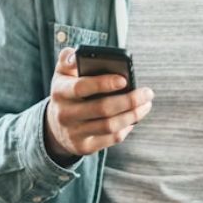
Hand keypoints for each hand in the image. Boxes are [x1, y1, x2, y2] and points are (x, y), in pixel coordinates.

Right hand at [43, 46, 153, 165]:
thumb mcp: (62, 73)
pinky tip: (134, 118)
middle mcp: (65, 114)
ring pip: (110, 126)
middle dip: (129, 100)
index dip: (103, 83)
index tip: (124, 79)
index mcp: (60, 91)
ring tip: (146, 104)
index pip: (81, 87)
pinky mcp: (84, 147)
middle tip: (148, 93)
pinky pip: (111, 139)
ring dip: (133, 115)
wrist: (55, 125)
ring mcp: (74, 133)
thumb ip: (69, 59)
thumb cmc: (67, 92)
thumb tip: (77, 54)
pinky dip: (126, 128)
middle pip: (102, 108)